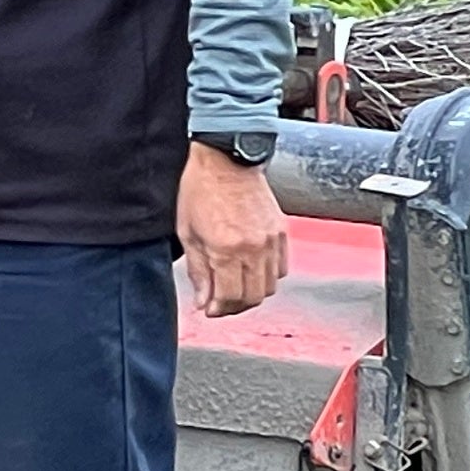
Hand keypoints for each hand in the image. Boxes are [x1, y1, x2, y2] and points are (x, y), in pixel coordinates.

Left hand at [179, 144, 288, 318]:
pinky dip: (268, 277)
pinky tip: (251, 272)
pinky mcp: (281, 231)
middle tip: (220, 304)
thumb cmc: (199, 191)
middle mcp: (254, 248)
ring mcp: (271, 240)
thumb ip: (198, 271)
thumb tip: (203, 302)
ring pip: (270, 286)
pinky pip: (282, 268)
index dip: (218, 309)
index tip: (210, 310)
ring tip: (234, 289)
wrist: (225, 160)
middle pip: (253, 297)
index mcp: (226, 249)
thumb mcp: (187, 233)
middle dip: (235, 306)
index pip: (229, 297)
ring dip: (252, 294)